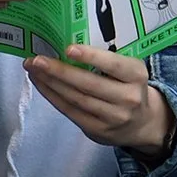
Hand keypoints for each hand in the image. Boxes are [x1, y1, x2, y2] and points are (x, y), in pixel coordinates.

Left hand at [25, 45, 173, 153]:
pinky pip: (70, 111)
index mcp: (137, 75)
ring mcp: (112, 117)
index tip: (68, 48)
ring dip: (50, 83)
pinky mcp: (97, 130)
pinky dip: (52, 96)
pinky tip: (41, 84)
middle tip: (37, 59)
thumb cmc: (129, 86)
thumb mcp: (129, 71)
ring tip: (33, 69)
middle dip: (59, 71)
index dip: (91, 57)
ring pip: (76, 98)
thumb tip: (67, 45)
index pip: (114, 65)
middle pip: (88, 84)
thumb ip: (108, 61)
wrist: (143, 123)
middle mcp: (128, 98)